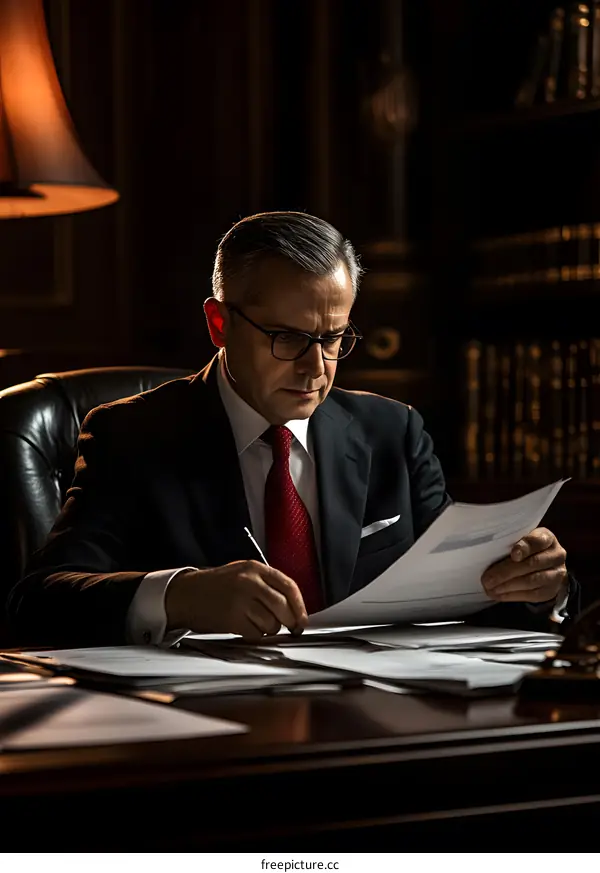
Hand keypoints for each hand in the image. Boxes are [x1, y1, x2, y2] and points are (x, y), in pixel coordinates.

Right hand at [164, 560, 307, 640]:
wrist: (186, 594)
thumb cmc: (217, 586)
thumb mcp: (243, 573)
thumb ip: (266, 584)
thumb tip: (293, 606)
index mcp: (255, 568)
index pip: (289, 586)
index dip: (300, 606)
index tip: (302, 620)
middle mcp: (250, 582)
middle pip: (284, 607)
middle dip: (289, 622)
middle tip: (287, 627)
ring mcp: (241, 600)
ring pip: (271, 624)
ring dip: (268, 629)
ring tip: (256, 622)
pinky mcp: (232, 619)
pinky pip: (256, 634)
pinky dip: (255, 635)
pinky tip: (245, 627)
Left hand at [481, 527, 567, 603]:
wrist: (545, 566)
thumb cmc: (525, 550)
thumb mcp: (520, 540)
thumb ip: (511, 543)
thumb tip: (488, 551)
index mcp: (547, 538)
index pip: (537, 541)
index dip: (525, 547)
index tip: (513, 554)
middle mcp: (557, 555)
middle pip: (532, 564)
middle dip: (506, 572)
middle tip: (487, 579)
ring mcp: (557, 574)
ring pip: (531, 581)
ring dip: (507, 586)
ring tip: (490, 588)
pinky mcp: (551, 591)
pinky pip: (532, 595)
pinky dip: (512, 595)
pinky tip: (499, 594)